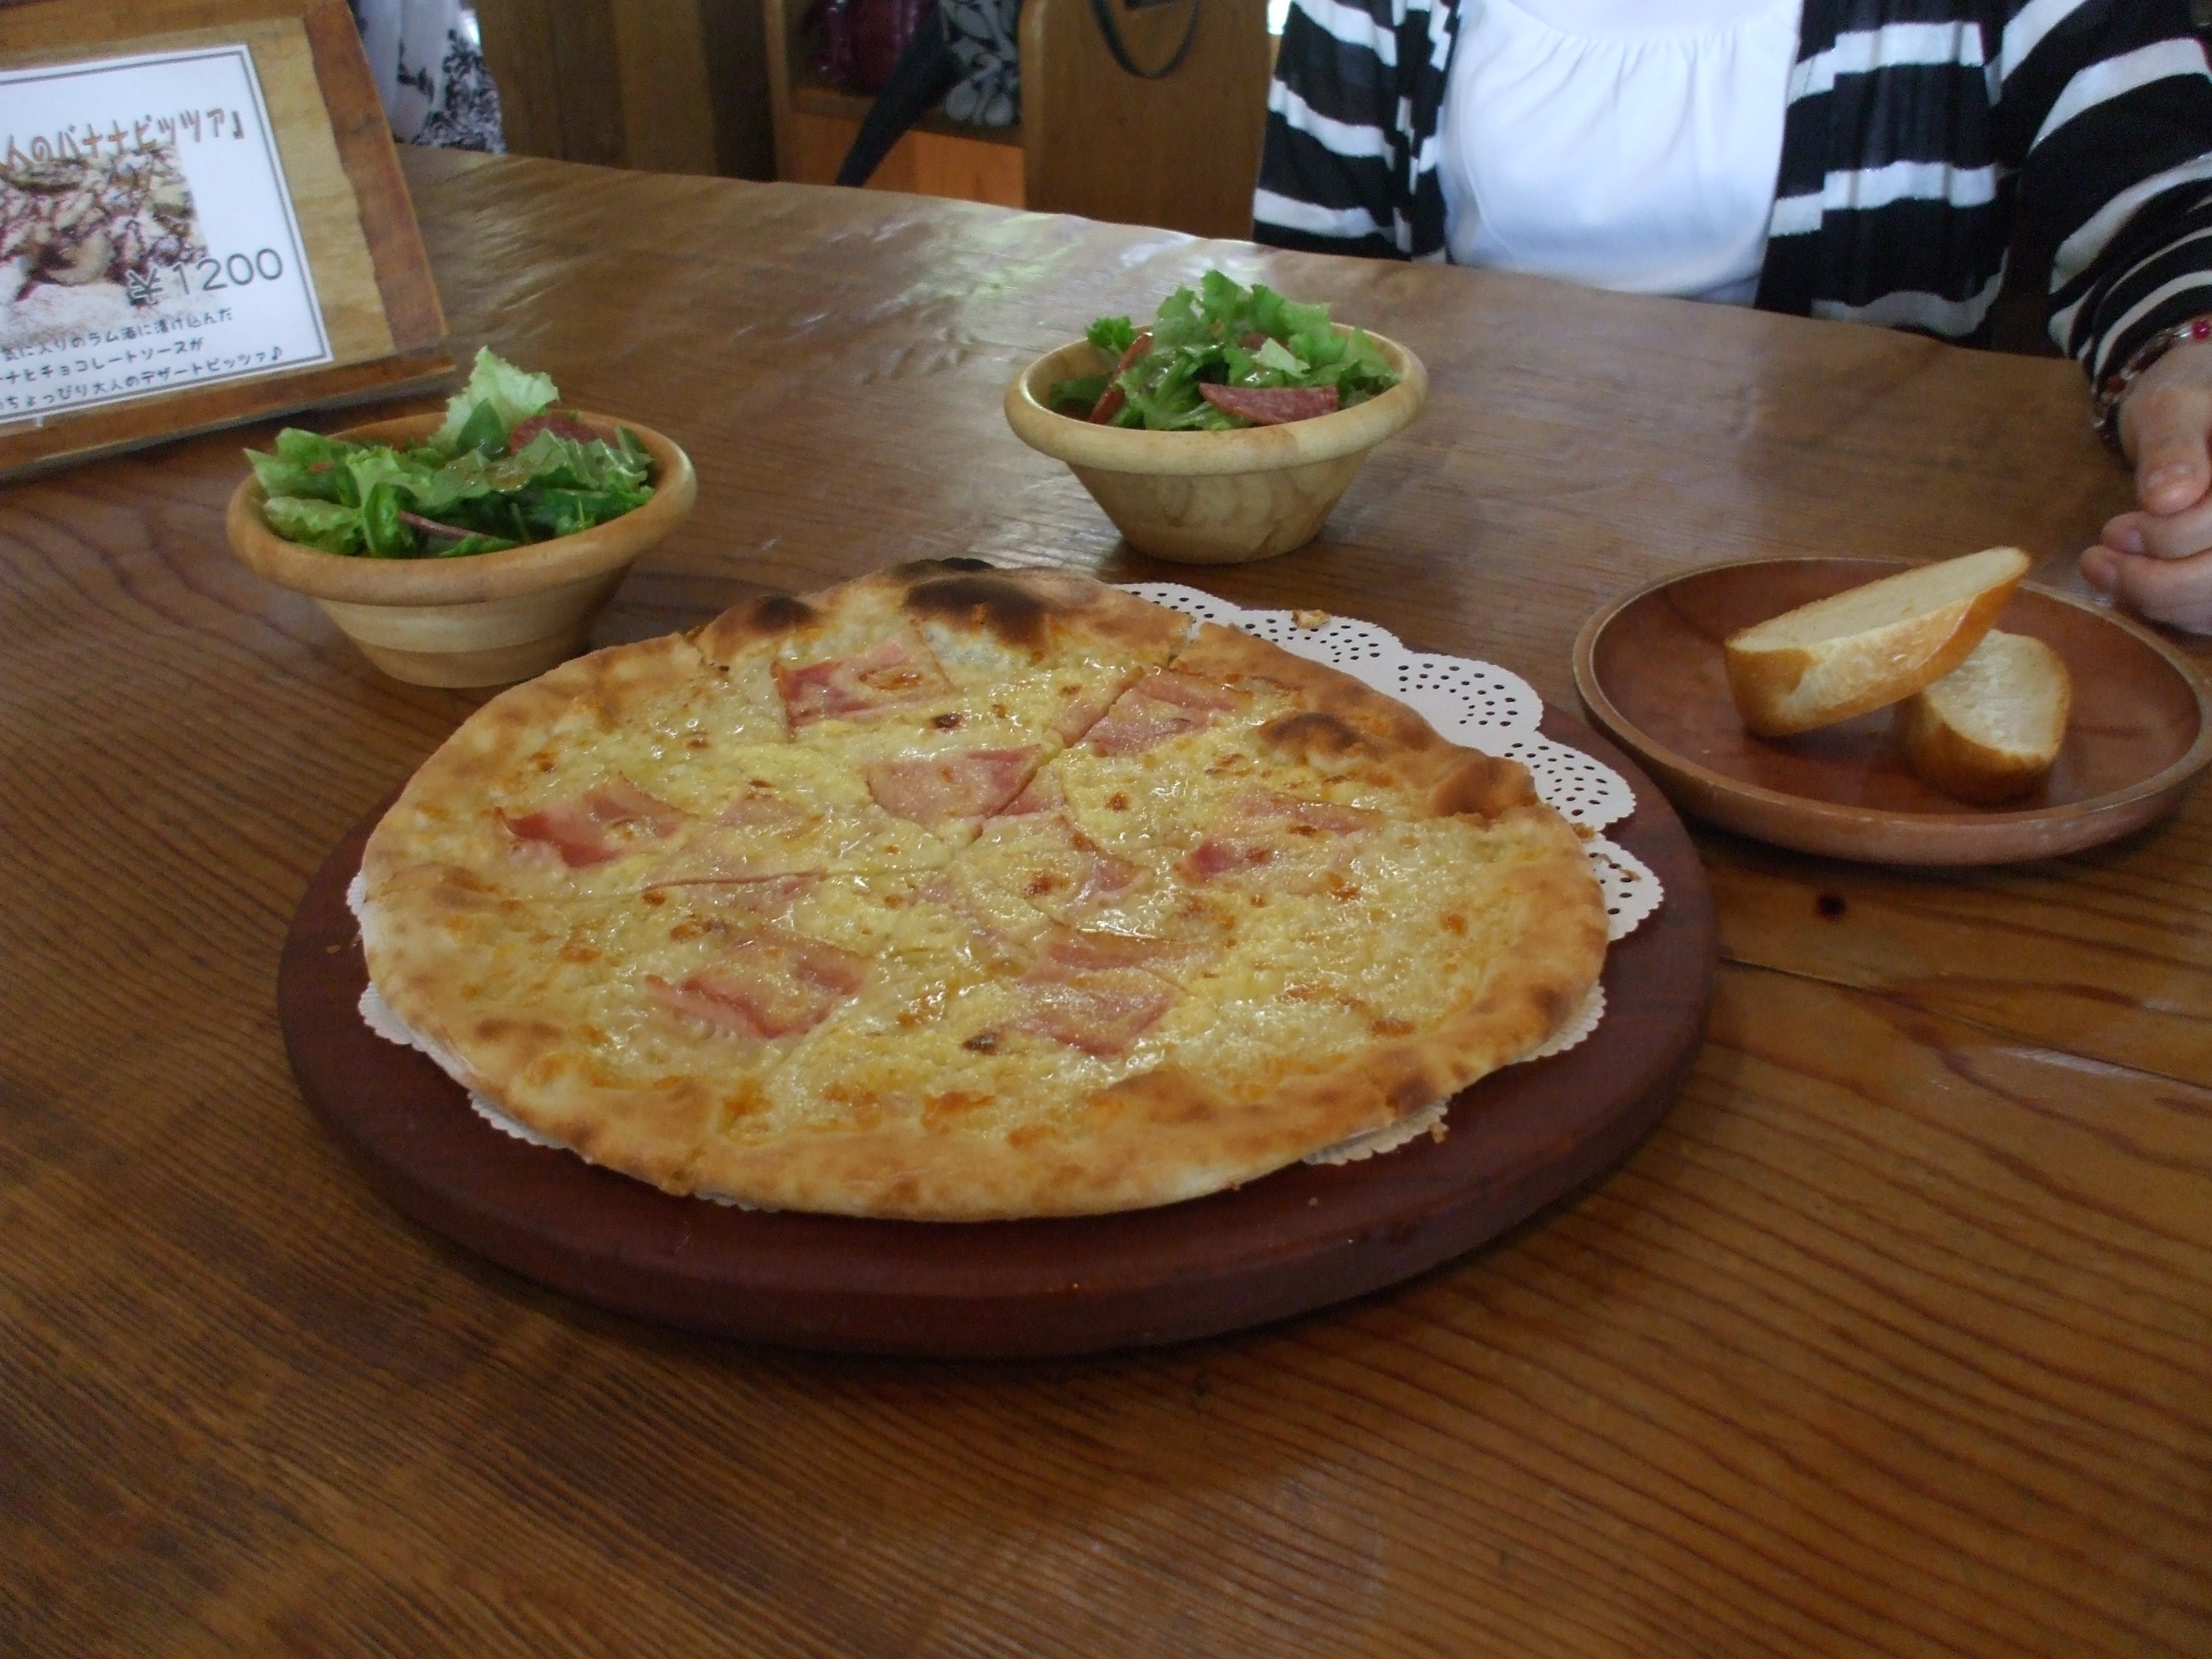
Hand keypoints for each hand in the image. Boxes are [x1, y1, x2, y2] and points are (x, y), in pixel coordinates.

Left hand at [2080, 336, 2211, 629]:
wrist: (2197, 415)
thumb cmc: (2184, 403)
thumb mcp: (2172, 406)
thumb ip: (2172, 445)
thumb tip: (2169, 496)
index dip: (2167, 538)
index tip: (2114, 528)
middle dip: (2155, 580)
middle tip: (2097, 558)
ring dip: (2155, 600)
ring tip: (2104, 567)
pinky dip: (2172, 610)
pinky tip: (2135, 584)